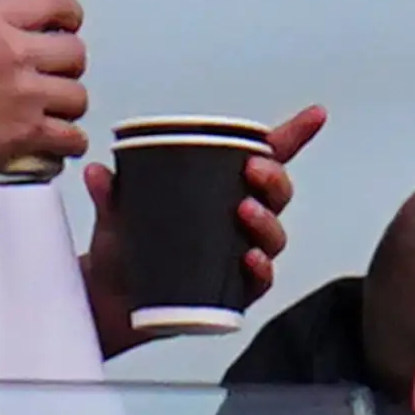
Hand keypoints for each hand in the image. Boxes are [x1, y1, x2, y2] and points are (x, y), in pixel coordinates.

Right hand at [0, 0, 89, 193]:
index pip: (55, 2)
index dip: (68, 15)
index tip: (66, 26)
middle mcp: (13, 52)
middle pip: (76, 51)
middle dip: (68, 65)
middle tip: (52, 75)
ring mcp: (24, 94)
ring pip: (79, 95)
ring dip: (68, 105)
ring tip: (51, 111)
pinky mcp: (28, 133)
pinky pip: (74, 137)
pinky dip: (69, 143)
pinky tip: (56, 142)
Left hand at [82, 105, 325, 359]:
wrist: (111, 301)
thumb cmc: (126, 249)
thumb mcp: (116, 214)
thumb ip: (110, 194)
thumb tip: (98, 173)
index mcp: (222, 191)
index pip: (268, 159)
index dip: (296, 135)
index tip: (316, 114)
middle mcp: (241, 222)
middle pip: (277, 194)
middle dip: (273, 178)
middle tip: (252, 170)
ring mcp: (241, 255)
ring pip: (274, 236)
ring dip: (266, 221)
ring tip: (245, 212)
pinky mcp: (235, 292)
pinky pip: (260, 280)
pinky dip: (260, 268)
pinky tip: (250, 258)